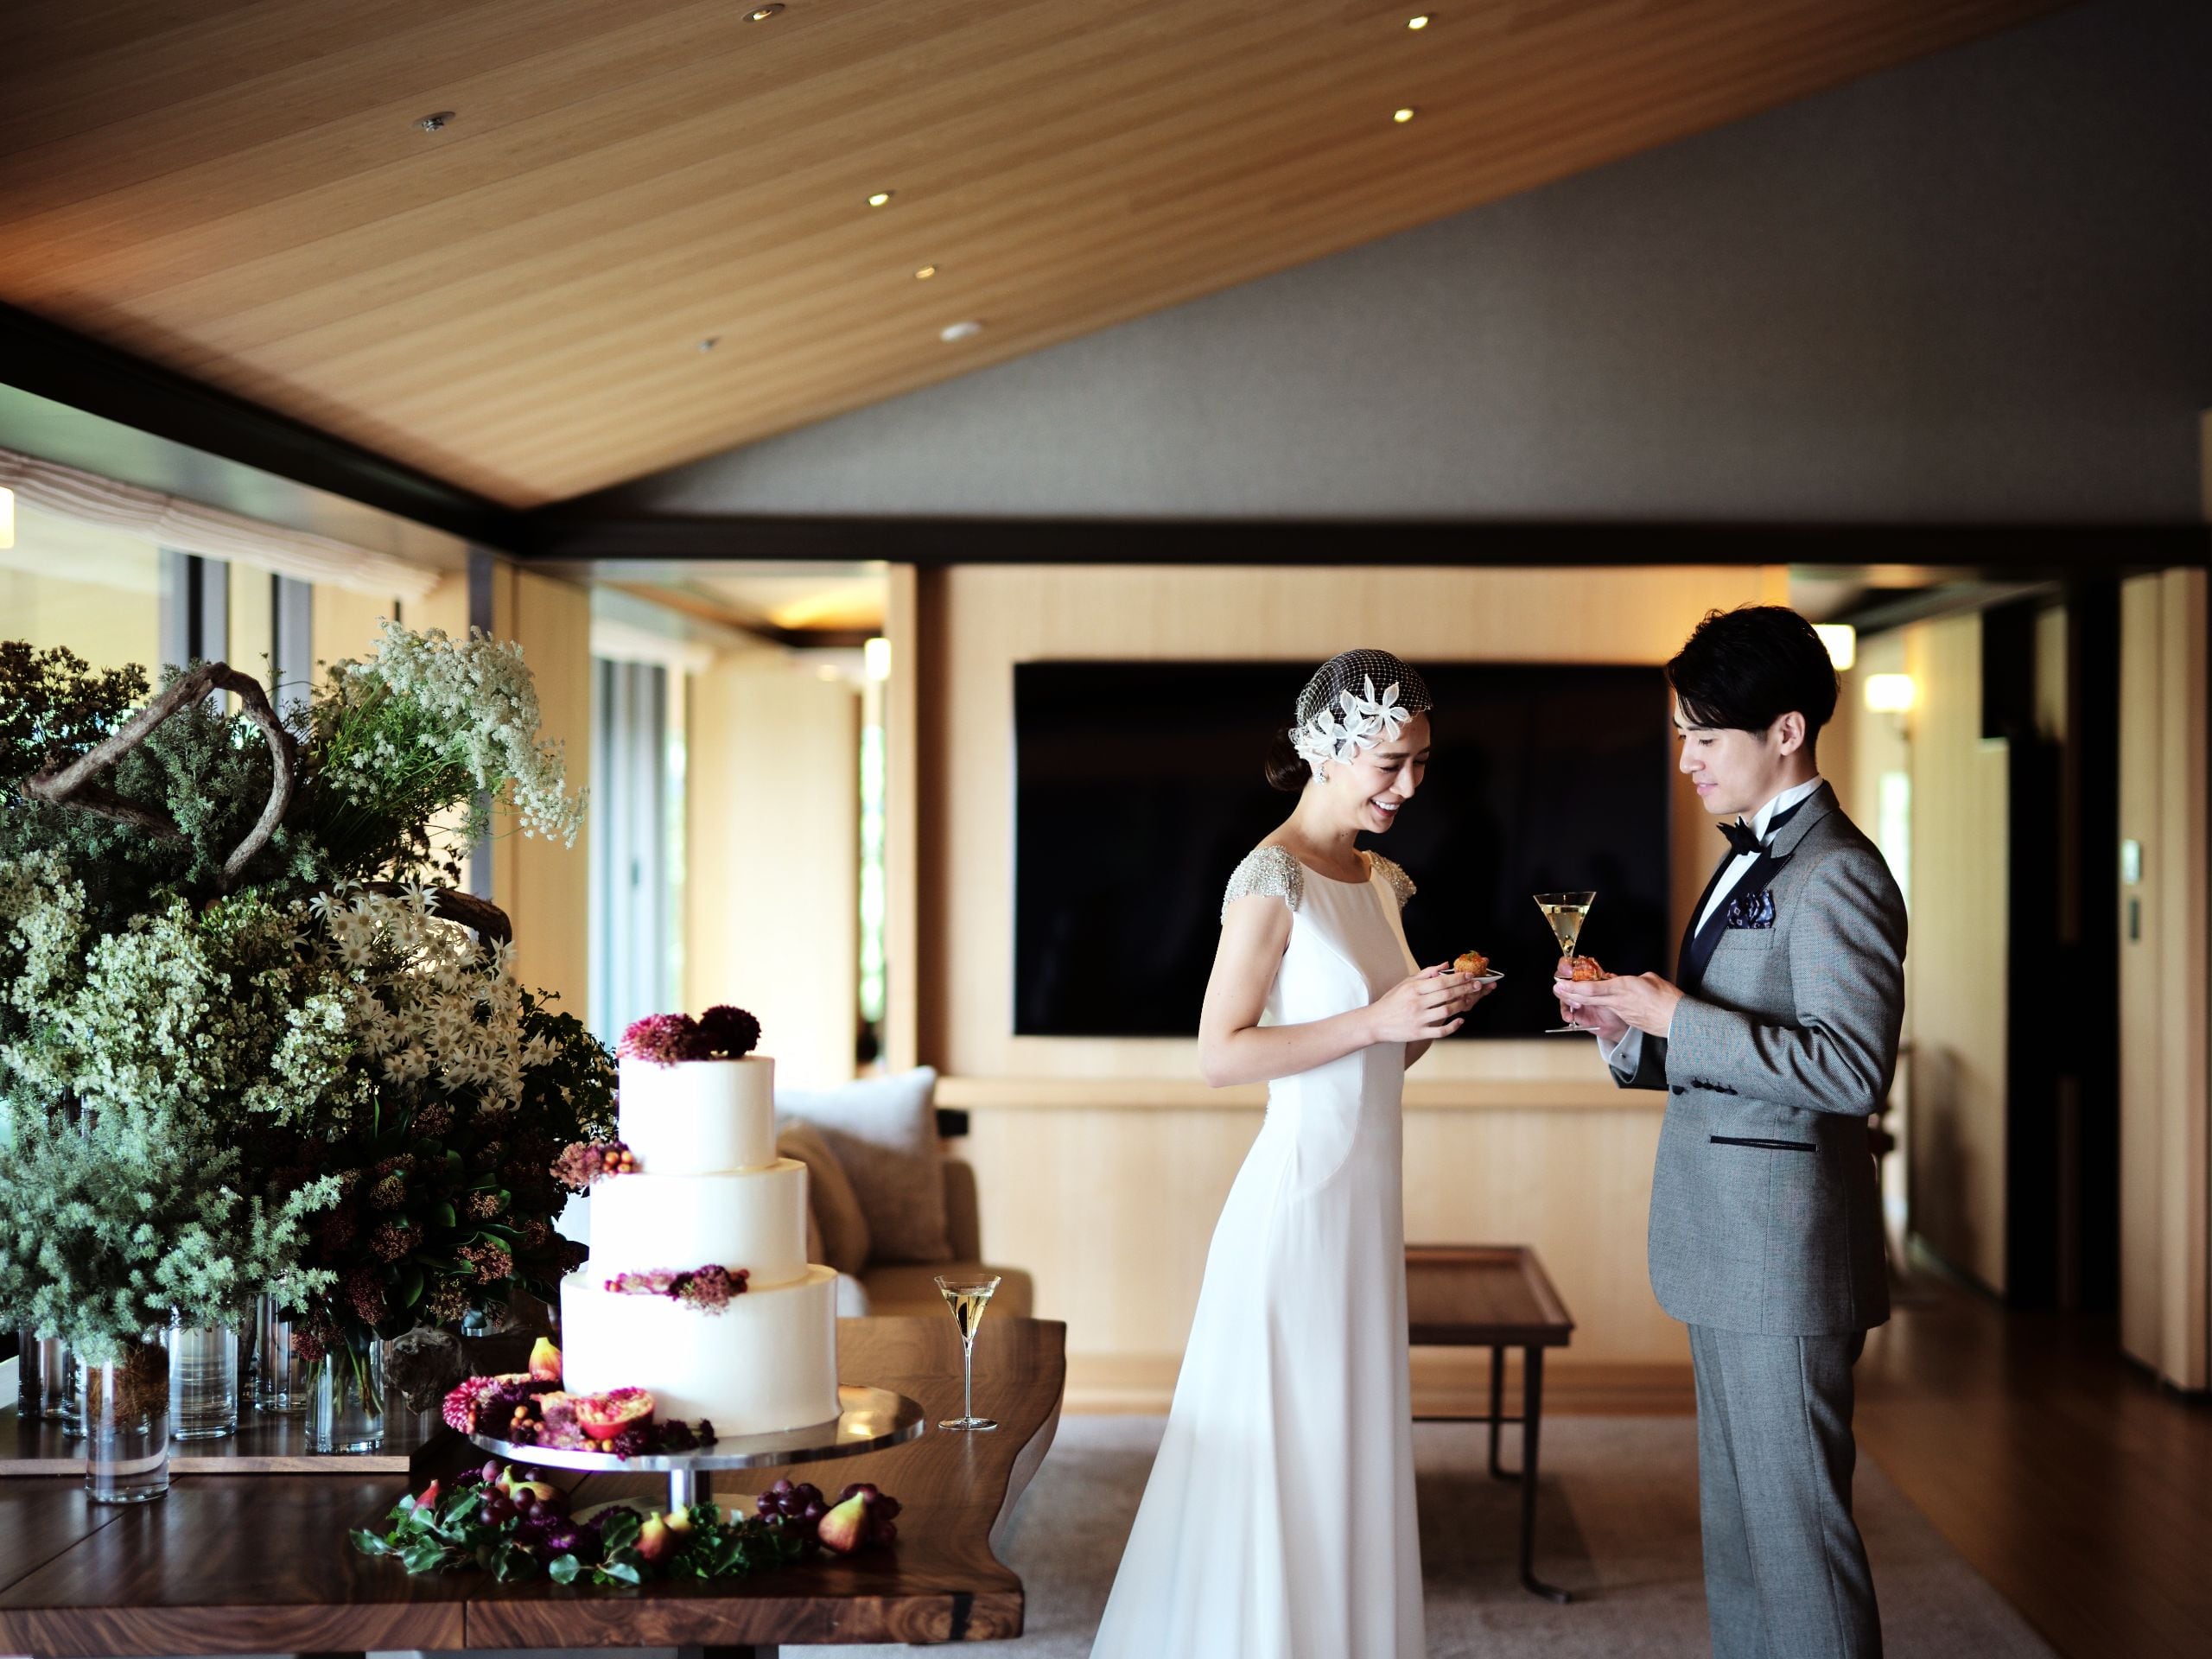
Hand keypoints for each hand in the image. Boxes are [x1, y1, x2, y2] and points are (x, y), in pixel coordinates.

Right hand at [1368, 963, 1493, 1044]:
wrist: (1375, 1022)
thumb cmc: (1391, 1001)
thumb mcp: (1405, 983)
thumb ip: (1426, 973)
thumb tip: (1445, 965)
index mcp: (1413, 989)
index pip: (1441, 981)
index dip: (1458, 978)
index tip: (1470, 975)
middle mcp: (1416, 1003)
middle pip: (1446, 995)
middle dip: (1465, 989)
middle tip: (1477, 985)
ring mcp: (1418, 1019)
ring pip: (1446, 1012)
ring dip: (1460, 1005)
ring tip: (1468, 1000)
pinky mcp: (1419, 1033)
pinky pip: (1441, 1031)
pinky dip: (1453, 1026)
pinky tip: (1460, 1020)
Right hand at [1551, 958, 1630, 1042]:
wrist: (1618, 1022)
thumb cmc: (1616, 1002)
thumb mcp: (1611, 990)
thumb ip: (1605, 983)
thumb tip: (1606, 975)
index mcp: (1586, 975)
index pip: (1570, 965)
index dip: (1566, 966)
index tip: (1569, 971)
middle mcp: (1578, 985)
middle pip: (1561, 979)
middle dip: (1564, 984)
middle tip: (1567, 988)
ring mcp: (1574, 997)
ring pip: (1561, 994)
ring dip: (1566, 998)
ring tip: (1577, 1005)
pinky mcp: (1574, 1011)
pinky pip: (1565, 1010)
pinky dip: (1565, 1013)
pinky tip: (1570, 1016)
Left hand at [1556, 966, 1682, 1038]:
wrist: (1678, 1021)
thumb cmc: (1667, 998)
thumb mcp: (1649, 979)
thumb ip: (1633, 979)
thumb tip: (1625, 980)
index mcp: (1624, 987)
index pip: (1594, 989)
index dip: (1575, 987)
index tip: (1562, 984)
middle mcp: (1619, 1001)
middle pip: (1589, 998)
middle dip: (1571, 993)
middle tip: (1557, 988)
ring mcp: (1621, 1012)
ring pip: (1596, 1004)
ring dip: (1581, 999)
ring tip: (1568, 993)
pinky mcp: (1626, 1019)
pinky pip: (1608, 1010)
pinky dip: (1598, 1005)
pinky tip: (1590, 1001)